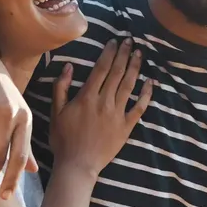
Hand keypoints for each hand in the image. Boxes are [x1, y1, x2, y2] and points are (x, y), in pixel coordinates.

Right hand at [49, 38, 152, 177]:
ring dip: (135, 67)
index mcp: (87, 97)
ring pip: (129, 85)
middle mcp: (104, 102)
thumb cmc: (63, 140)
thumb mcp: (55, 112)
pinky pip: (139, 107)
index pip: (101, 68)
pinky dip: (146, 94)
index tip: (114, 41)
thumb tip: (69, 67)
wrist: (77, 165)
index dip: (109, 53)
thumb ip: (61, 88)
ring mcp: (117, 114)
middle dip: (124, 54)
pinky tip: (150, 82)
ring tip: (139, 54)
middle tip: (130, 41)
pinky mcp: (126, 127)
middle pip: (117, 72)